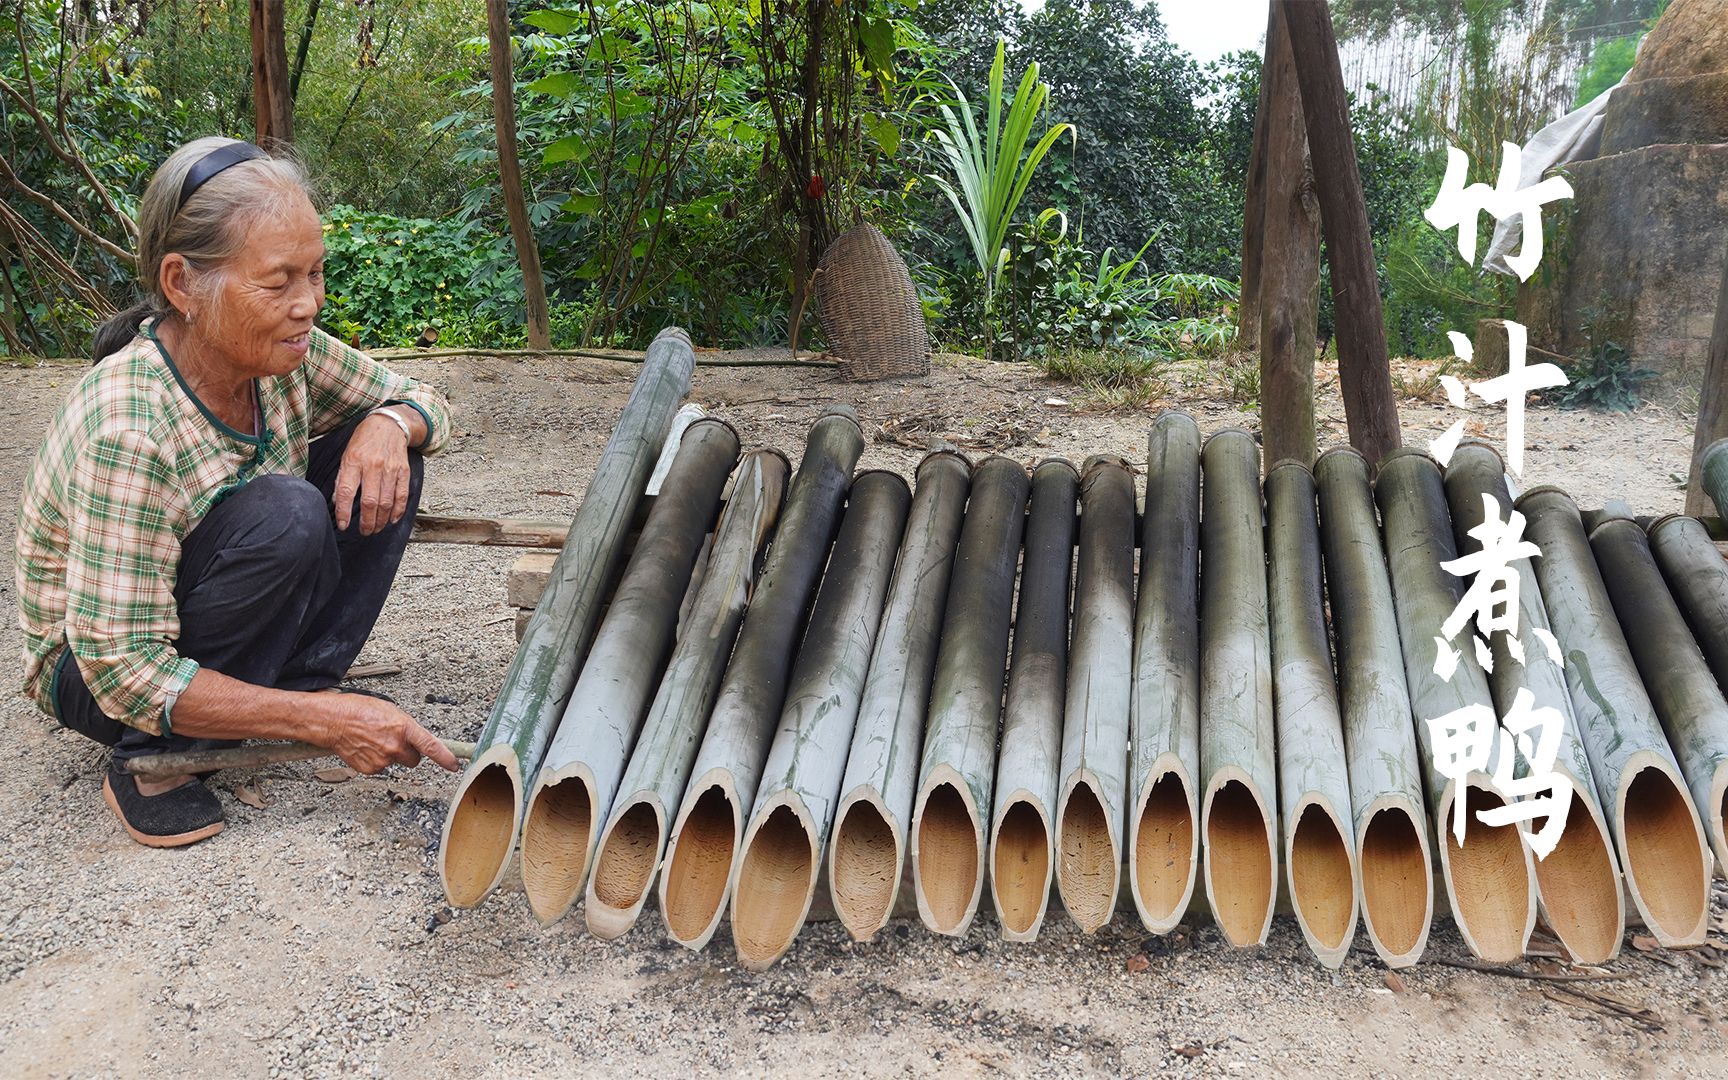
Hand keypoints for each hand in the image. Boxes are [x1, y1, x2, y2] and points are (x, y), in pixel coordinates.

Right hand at [318, 692, 459, 773]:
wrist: (332, 721)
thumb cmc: (358, 710)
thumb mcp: (390, 710)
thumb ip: (407, 726)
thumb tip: (415, 738)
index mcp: (403, 728)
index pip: (431, 746)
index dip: (446, 758)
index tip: (455, 765)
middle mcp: (395, 746)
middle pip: (414, 760)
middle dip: (409, 753)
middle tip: (395, 741)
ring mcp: (382, 760)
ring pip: (396, 762)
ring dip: (389, 754)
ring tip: (374, 739)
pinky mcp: (370, 769)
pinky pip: (381, 767)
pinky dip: (375, 759)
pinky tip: (366, 747)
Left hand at [333, 411, 411, 534]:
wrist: (389, 425)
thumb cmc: (364, 440)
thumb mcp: (346, 455)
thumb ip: (342, 478)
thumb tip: (337, 501)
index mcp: (353, 462)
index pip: (346, 492)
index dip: (343, 512)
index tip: (343, 525)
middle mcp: (372, 466)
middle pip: (369, 502)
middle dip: (366, 522)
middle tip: (364, 532)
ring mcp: (390, 469)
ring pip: (386, 502)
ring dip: (381, 520)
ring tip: (376, 529)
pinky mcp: (403, 471)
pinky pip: (402, 496)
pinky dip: (398, 511)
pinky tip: (392, 520)